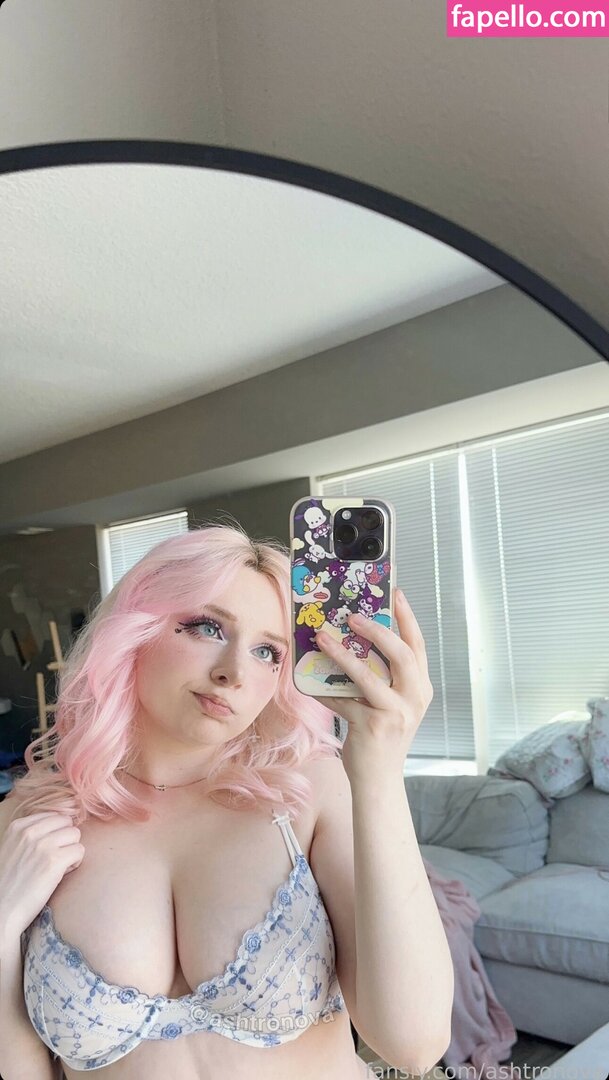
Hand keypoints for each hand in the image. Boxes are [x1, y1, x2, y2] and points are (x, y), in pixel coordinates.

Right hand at [0, 809, 83, 941]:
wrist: (2, 910)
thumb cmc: (9, 883)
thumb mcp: (13, 848)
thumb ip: (31, 834)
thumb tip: (60, 825)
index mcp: (18, 827)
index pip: (53, 816)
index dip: (55, 833)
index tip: (46, 850)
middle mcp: (30, 832)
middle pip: (67, 823)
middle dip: (65, 840)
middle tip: (55, 858)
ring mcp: (43, 845)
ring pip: (75, 835)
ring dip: (71, 851)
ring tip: (57, 866)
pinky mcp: (54, 861)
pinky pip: (79, 851)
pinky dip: (75, 863)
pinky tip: (60, 874)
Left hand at [312, 587, 433, 781]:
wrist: (380, 780)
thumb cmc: (382, 737)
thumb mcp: (391, 704)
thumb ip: (382, 677)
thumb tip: (352, 642)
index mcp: (420, 688)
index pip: (418, 646)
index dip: (408, 618)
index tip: (397, 594)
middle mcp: (414, 698)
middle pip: (402, 654)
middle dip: (377, 629)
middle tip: (353, 616)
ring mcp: (395, 713)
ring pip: (368, 674)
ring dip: (343, 653)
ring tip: (323, 637)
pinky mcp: (372, 726)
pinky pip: (343, 699)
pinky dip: (326, 688)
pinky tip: (311, 679)